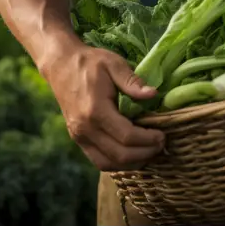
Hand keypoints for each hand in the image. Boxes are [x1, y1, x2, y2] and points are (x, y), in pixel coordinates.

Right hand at [43, 39, 165, 171]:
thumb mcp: (113, 64)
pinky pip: (99, 160)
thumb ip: (132, 81)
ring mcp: (79, 137)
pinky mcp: (78, 139)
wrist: (61, 66)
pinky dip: (117, 163)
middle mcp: (85, 129)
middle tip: (161, 145)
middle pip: (120, 155)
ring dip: (132, 163)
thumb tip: (153, 94)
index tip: (163, 135)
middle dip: (144, 153)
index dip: (148, 139)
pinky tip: (132, 154)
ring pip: (108, 164)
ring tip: (150, 152)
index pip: (126, 135)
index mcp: (96, 110)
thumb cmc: (90, 62)